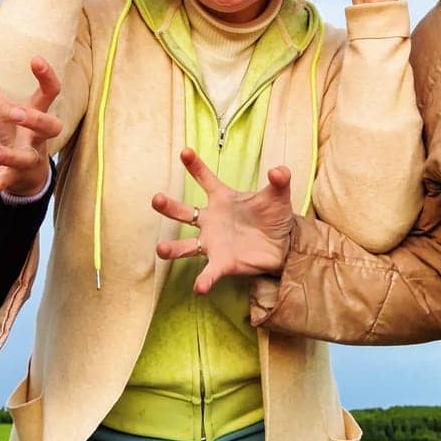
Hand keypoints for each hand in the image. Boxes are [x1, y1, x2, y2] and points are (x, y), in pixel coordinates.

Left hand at [0, 55, 61, 200]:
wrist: (30, 174)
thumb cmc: (17, 131)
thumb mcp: (2, 108)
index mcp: (37, 115)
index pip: (51, 93)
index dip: (47, 77)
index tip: (36, 59)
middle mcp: (38, 138)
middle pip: (50, 127)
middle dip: (36, 120)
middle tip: (16, 112)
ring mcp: (28, 159)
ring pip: (25, 158)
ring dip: (8, 155)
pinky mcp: (14, 178)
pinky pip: (3, 184)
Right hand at [152, 148, 295, 294]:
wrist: (284, 246)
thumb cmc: (275, 217)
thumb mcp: (279, 195)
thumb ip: (280, 180)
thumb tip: (279, 170)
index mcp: (223, 199)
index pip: (205, 179)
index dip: (195, 166)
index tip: (185, 152)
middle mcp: (212, 220)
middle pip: (184, 212)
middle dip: (169, 206)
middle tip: (156, 199)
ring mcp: (214, 242)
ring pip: (187, 245)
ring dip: (173, 248)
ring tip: (161, 250)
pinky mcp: (222, 263)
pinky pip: (209, 272)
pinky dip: (204, 280)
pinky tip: (199, 287)